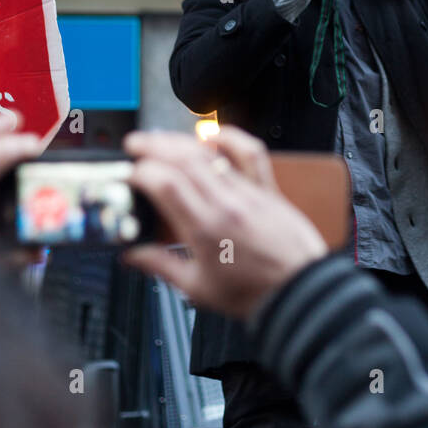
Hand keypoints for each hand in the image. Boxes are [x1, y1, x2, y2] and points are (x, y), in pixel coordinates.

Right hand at [121, 129, 327, 318]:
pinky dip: (231, 137)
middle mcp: (227, 204)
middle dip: (154, 146)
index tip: (128, 173)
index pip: (167, 185)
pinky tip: (213, 135)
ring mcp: (249, 193)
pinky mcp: (267, 189)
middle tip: (135, 144)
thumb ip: (161, 266)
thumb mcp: (198, 288)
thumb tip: (133, 256)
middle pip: (185, 159)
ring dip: (182, 140)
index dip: (141, 173)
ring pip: (212, 153)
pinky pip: (251, 153)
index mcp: (206, 229)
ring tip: (161, 138)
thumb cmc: (254, 293)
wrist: (299, 291)